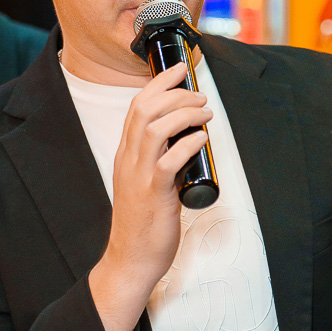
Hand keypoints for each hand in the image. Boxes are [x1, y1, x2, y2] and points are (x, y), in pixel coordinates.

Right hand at [88, 61, 211, 330]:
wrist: (131, 259)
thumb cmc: (144, 223)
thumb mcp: (147, 183)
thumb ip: (161, 161)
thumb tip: (187, 141)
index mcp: (126, 155)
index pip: (136, 107)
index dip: (158, 84)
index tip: (178, 71)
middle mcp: (128, 160)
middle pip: (144, 110)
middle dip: (174, 93)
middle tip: (200, 94)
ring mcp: (139, 177)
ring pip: (154, 129)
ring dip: (183, 114)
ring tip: (205, 112)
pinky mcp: (153, 195)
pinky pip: (168, 162)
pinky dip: (187, 144)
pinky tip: (201, 139)